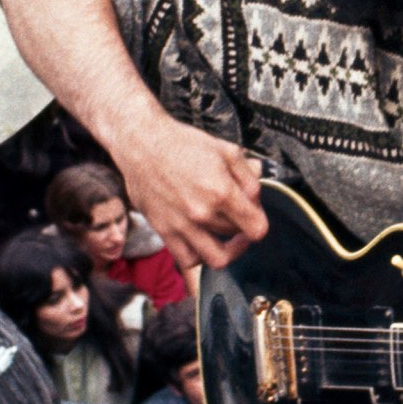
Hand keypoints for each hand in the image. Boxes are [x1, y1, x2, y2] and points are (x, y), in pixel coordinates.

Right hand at [122, 117, 268, 273]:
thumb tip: (256, 197)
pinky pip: (188, 260)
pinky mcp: (164, 231)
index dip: (259, 222)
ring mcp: (182, 226)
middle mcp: (202, 213)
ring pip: (217, 258)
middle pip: (237, 237)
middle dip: (241, 226)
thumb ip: (248, 176)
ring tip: (225, 237)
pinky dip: (200, 257)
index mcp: (221, 192)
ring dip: (226, 249)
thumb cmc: (183, 144)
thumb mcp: (226, 150)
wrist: (143, 144)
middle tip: (236, 213)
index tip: (254, 214)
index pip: (256, 228)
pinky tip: (202, 241)